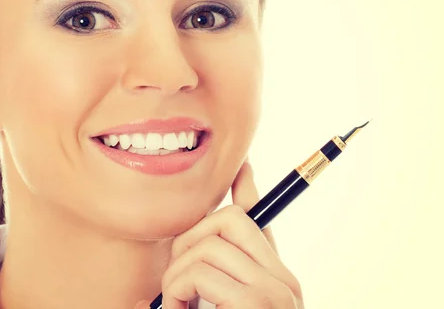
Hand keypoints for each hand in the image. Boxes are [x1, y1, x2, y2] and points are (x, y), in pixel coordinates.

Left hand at [137, 159, 303, 308]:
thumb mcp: (211, 303)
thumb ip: (204, 282)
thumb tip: (175, 263)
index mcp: (273, 279)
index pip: (260, 219)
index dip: (246, 188)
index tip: (241, 164)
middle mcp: (283, 282)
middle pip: (232, 219)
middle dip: (190, 238)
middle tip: (176, 279)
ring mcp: (275, 292)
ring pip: (209, 245)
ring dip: (177, 275)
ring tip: (176, 305)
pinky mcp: (258, 304)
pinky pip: (199, 273)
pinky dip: (176, 292)